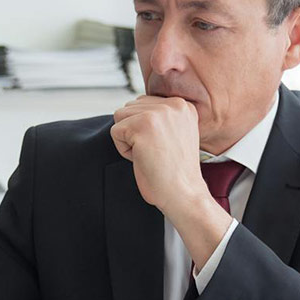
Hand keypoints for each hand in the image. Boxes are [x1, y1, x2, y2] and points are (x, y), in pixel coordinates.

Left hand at [110, 96, 232, 269]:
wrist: (184, 194)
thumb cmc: (176, 173)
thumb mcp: (176, 134)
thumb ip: (162, 118)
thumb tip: (133, 110)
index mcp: (183, 105)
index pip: (144, 104)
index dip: (146, 130)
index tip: (164, 147)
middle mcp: (173, 104)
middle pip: (130, 108)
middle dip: (135, 132)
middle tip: (156, 153)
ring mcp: (158, 113)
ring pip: (120, 117)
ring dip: (129, 140)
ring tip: (150, 154)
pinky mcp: (142, 125)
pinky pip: (115, 132)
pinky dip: (123, 150)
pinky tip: (143, 158)